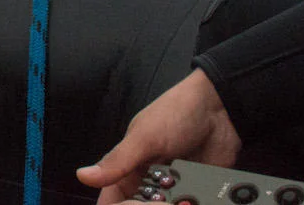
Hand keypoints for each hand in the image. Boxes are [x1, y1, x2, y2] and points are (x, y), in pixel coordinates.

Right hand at [76, 69, 241, 203]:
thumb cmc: (175, 113)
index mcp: (128, 167)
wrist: (221, 108)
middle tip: (162, 202)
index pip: (113, 199)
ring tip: (181, 200)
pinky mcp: (197, 192)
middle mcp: (148, 182)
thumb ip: (117, 161)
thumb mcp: (144, 137)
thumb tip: (83, 176)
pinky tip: (193, 201)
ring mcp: (173, 189)